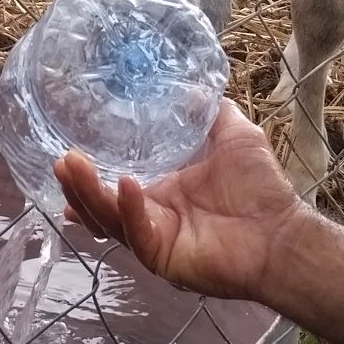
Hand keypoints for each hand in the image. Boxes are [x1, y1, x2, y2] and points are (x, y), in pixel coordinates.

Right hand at [53, 100, 302, 305]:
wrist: (283, 232)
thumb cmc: (261, 189)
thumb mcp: (235, 136)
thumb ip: (211, 113)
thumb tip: (191, 85)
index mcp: (161, 194)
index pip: (113, 187)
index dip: (89, 176)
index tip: (68, 153)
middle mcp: (152, 217)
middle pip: (100, 205)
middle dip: (77, 184)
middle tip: (60, 160)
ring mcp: (155, 239)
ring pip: (108, 220)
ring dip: (87, 194)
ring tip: (71, 166)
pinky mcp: (164, 257)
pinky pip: (138, 233)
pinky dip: (130, 209)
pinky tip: (125, 185)